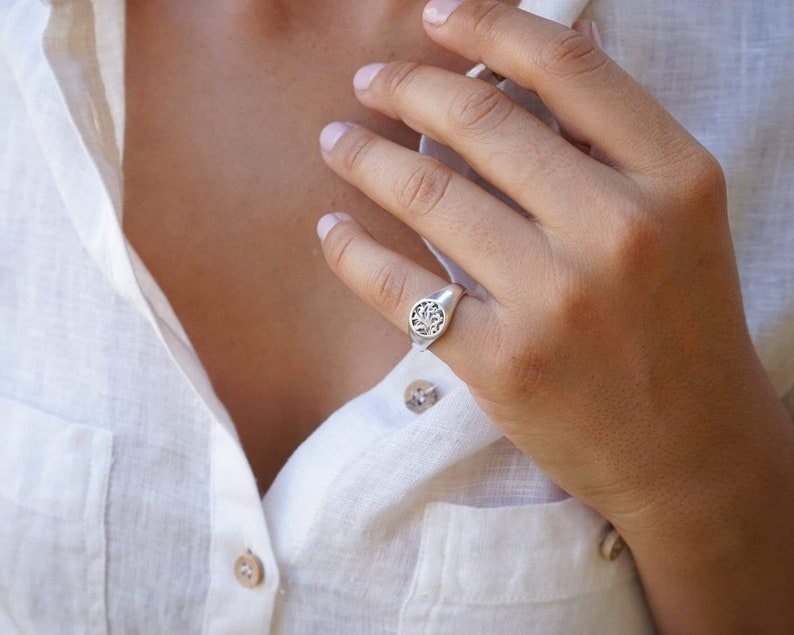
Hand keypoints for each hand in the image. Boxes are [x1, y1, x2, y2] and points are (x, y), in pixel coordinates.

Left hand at [316, 1, 793, 629]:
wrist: (693, 452)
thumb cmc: (682, 328)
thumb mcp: (681, 220)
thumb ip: (611, 142)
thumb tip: (526, 63)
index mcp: (673, 177)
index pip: (566, 67)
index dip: (487, 26)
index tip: (435, 17)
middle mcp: (619, 229)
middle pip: (482, 123)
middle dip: (408, 88)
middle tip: (370, 81)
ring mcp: (556, 301)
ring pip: (431, 195)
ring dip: (365, 156)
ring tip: (337, 142)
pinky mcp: (503, 364)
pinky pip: (404, 289)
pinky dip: (353, 251)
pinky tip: (332, 228)